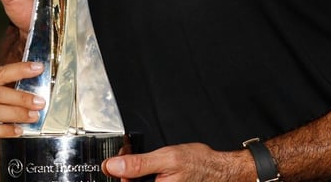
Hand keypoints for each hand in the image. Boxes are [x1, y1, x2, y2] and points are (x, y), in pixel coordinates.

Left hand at [102, 143, 251, 181]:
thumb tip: (111, 166)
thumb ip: (138, 164)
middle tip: (131, 155)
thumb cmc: (199, 165)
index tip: (121, 157)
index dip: (118, 171)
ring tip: (146, 161)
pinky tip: (151, 168)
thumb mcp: (166, 159)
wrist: (219, 169)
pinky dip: (143, 175)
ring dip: (134, 172)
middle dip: (126, 171)